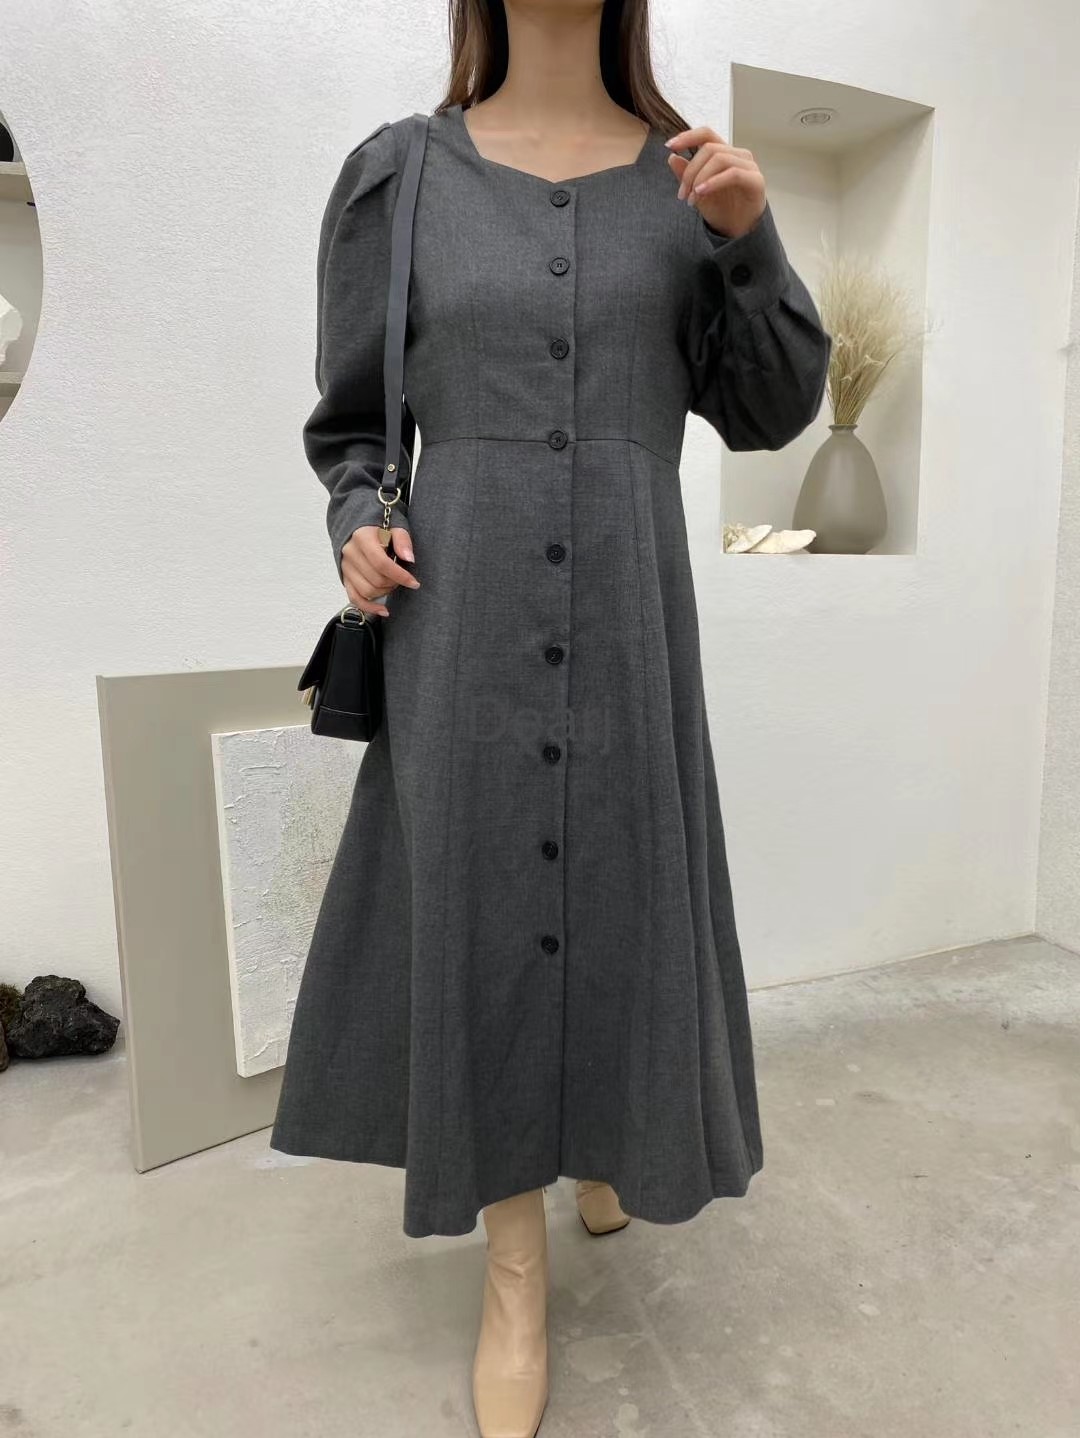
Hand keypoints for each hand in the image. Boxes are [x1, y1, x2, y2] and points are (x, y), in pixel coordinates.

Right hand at [341, 524, 419, 616]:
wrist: (359, 527)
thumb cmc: (380, 528)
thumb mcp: (395, 526)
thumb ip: (403, 540)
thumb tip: (409, 558)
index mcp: (362, 538)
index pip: (382, 564)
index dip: (400, 576)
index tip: (414, 582)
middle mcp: (350, 553)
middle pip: (376, 579)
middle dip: (394, 583)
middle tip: (403, 578)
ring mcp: (345, 567)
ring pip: (367, 591)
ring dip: (385, 592)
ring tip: (393, 583)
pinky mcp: (344, 577)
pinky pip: (354, 598)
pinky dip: (369, 607)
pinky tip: (384, 610)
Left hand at [664, 124, 766, 239]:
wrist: (737, 231)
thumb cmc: (721, 209)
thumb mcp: (696, 192)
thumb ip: (686, 175)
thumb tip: (672, 157)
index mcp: (723, 154)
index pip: (706, 134)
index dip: (688, 136)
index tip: (669, 146)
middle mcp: (737, 155)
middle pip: (709, 148)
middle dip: (690, 171)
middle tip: (682, 194)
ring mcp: (748, 166)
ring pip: (719, 159)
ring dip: (700, 178)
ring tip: (691, 199)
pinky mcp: (756, 180)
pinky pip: (733, 173)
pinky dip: (714, 182)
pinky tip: (701, 192)